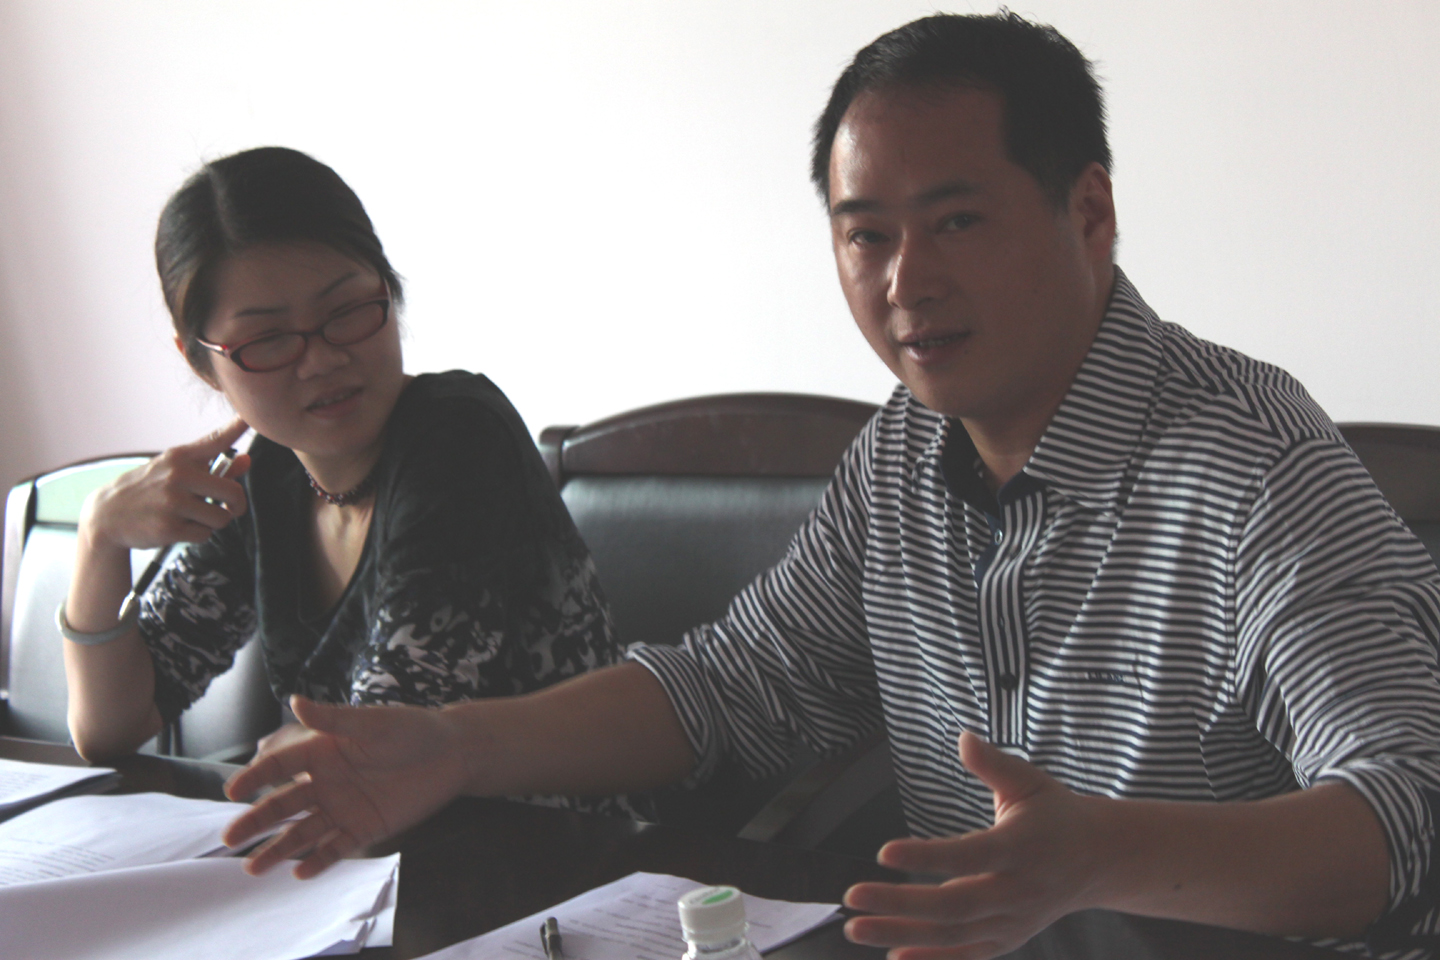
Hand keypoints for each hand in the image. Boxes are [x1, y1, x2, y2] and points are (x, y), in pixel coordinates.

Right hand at [82, 417, 251, 550]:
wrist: (107, 514)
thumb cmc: (150, 489)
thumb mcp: (176, 471)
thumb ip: (215, 466)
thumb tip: (247, 460)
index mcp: (180, 457)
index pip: (215, 440)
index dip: (235, 428)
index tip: (247, 416)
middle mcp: (177, 476)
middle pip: (233, 493)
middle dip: (236, 505)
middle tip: (228, 508)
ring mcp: (172, 502)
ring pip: (222, 518)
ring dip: (214, 522)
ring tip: (193, 516)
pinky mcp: (168, 527)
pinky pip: (205, 535)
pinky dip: (198, 534)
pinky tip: (179, 527)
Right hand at [223, 695, 470, 878]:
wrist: (452, 753)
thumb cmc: (410, 729)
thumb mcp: (372, 722)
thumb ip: (333, 718)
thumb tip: (295, 700)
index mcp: (321, 751)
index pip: (280, 766)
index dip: (255, 777)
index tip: (232, 791)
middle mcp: (325, 781)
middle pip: (283, 804)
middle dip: (256, 821)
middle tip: (229, 838)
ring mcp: (342, 807)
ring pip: (303, 832)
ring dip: (278, 849)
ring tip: (252, 867)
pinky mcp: (364, 828)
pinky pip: (335, 847)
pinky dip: (317, 861)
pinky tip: (299, 872)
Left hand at [843, 732, 1103, 959]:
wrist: (1098, 861)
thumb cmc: (1056, 815)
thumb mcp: (1030, 782)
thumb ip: (993, 764)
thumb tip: (963, 738)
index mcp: (1022, 847)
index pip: (970, 854)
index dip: (927, 857)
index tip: (884, 852)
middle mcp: (1018, 891)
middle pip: (955, 905)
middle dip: (900, 904)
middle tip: (853, 896)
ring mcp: (1013, 922)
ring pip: (953, 935)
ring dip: (901, 933)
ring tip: (855, 927)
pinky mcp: (1008, 940)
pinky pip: (966, 956)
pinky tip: (893, 955)